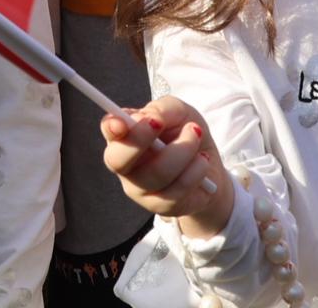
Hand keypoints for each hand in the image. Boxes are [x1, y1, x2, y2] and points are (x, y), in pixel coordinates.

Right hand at [102, 97, 233, 235]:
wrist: (209, 164)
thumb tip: (150, 118)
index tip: (122, 121)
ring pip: (156, 173)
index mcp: (124, 135)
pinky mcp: (160, 208)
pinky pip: (177, 190)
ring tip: (196, 135)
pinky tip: (202, 161)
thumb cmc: (185, 132)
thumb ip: (163, 109)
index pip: (108, 130)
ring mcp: (140, 190)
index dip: (111, 127)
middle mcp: (125, 165)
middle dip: (141, 139)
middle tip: (161, 123)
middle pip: (118, 160)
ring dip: (184, 149)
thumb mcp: (179, 112)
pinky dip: (196, 170)